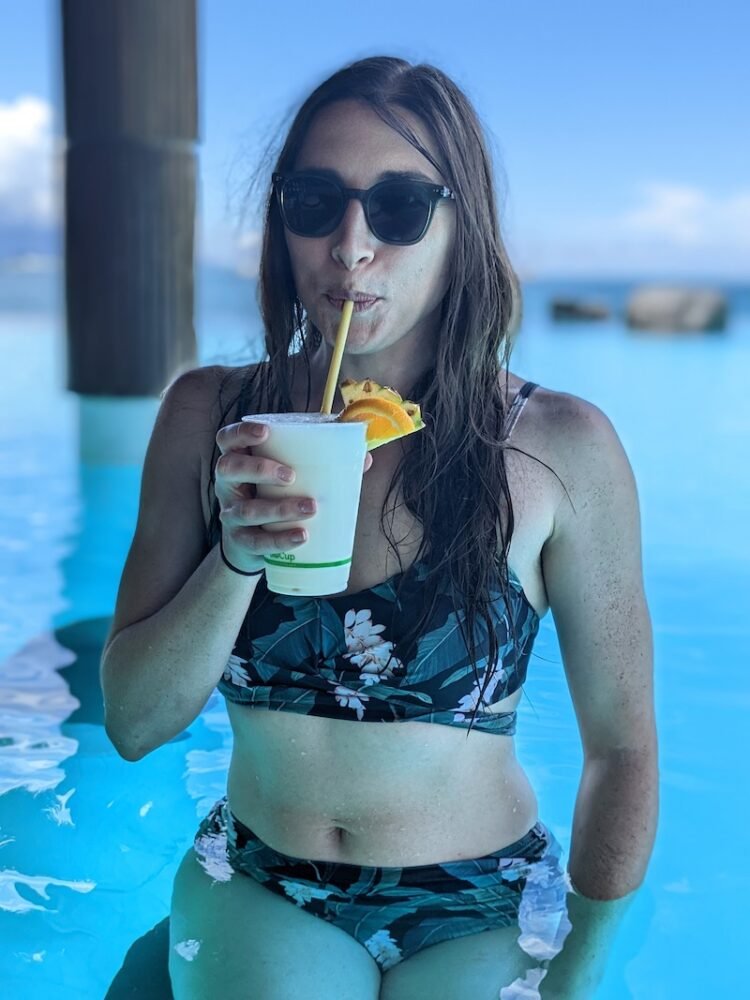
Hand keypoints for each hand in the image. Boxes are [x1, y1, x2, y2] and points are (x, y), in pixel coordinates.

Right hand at [214, 419, 371, 571]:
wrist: (252, 543)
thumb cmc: (275, 496)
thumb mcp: (290, 475)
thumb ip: (323, 462)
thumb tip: (365, 455)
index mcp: (239, 459)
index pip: (228, 439)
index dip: (242, 433)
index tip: (265, 432)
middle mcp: (228, 484)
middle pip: (230, 469)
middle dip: (259, 469)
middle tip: (291, 475)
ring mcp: (231, 513)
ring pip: (246, 510)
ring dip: (279, 508)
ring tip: (310, 507)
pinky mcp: (241, 540)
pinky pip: (256, 541)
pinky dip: (280, 540)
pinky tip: (301, 536)